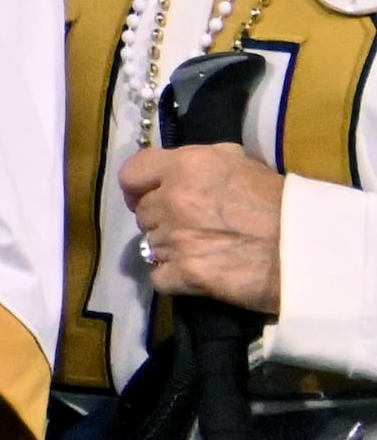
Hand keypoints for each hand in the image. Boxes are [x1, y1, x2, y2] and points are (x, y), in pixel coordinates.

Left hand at [121, 144, 283, 311]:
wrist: (308, 250)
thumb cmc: (280, 202)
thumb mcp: (240, 162)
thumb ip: (200, 162)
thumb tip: (176, 169)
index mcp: (185, 166)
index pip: (132, 173)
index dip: (136, 187)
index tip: (145, 196)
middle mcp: (173, 200)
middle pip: (142, 213)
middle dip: (160, 219)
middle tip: (188, 226)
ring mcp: (176, 239)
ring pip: (150, 244)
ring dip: (168, 248)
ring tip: (199, 250)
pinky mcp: (186, 274)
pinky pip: (158, 276)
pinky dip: (171, 277)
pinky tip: (191, 273)